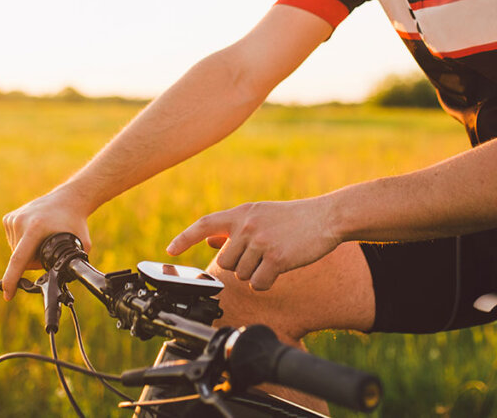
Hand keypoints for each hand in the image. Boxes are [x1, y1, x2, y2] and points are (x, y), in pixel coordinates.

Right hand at [0, 189, 91, 300]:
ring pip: (16, 251)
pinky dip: (23, 244)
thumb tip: (69, 281)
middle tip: (50, 248)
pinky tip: (35, 233)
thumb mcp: (81, 244)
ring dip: (28, 252)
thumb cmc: (76, 223)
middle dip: (34, 262)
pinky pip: (13, 242)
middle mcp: (21, 221)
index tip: (7, 295)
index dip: (12, 280)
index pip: (19, 259)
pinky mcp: (8, 218)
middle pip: (21, 259)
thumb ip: (75, 263)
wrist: (68, 199)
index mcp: (36, 228)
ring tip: (43, 237)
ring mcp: (13, 218)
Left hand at [166, 197, 340, 290]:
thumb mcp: (261, 214)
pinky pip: (258, 283)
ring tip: (274, 257)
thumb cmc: (293, 218)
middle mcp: (247, 226)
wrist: (326, 217)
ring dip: (256, 274)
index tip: (169, 251)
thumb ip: (235, 228)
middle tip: (260, 256)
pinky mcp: (276, 258)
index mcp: (241, 213)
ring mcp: (261, 241)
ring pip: (241, 275)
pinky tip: (280, 270)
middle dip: (239, 267)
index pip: (205, 224)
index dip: (185, 238)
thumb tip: (210, 240)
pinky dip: (266, 282)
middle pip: (225, 263)